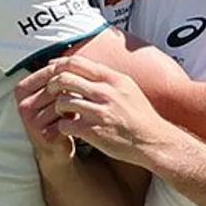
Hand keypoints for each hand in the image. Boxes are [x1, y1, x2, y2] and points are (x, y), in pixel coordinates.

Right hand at [14, 66, 77, 166]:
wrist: (55, 149)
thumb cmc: (56, 116)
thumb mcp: (53, 94)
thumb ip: (57, 76)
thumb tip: (72, 57)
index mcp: (21, 90)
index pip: (50, 71)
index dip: (71, 72)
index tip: (85, 77)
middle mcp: (23, 104)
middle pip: (57, 85)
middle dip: (75, 88)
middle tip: (88, 92)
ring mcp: (31, 120)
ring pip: (62, 100)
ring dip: (78, 102)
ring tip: (86, 105)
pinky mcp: (42, 133)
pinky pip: (66, 117)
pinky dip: (78, 116)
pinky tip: (84, 117)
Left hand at [41, 56, 180, 167]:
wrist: (154, 141)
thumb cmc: (140, 116)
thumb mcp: (128, 88)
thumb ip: (107, 78)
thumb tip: (84, 67)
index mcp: (113, 79)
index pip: (77, 63)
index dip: (59, 65)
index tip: (51, 69)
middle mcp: (106, 93)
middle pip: (64, 79)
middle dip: (52, 85)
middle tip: (50, 93)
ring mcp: (100, 112)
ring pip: (62, 101)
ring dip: (57, 107)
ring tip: (61, 113)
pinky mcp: (94, 132)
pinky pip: (65, 125)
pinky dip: (61, 127)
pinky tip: (67, 129)